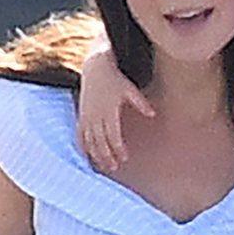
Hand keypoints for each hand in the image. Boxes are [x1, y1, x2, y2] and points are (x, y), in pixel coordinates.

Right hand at [77, 39, 153, 172]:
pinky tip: (86, 156)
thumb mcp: (130, 89)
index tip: (124, 158)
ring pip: (89, 141)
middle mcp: (96, 115)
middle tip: (114, 167)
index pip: (113, 135)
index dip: (118, 149)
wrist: (95, 68)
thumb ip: (141, 103)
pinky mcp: (81, 115)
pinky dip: (82, 146)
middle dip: (107, 156)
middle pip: (100, 142)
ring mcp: (86, 116)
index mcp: (109, 111)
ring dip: (95, 154)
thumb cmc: (115, 79)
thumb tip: (153, 114)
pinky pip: (80, 135)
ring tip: (103, 166)